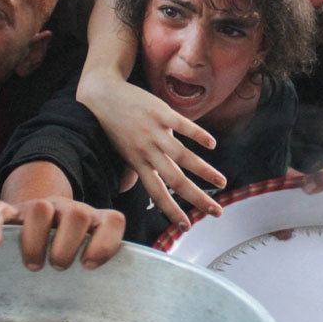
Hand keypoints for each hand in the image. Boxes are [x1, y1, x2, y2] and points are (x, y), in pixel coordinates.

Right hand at [0, 197, 124, 269]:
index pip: (112, 221)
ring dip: (36, 239)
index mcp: (94, 222)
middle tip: (58, 268)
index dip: (104, 244)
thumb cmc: (66, 254)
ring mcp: (40, 208)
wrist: (40, 224)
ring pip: (40, 208)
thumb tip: (94, 315)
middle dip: (68, 245)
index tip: (88, 266)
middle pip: (76, 214)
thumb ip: (94, 276)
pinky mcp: (12, 212)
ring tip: (34, 265)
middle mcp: (69, 210)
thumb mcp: (83, 260)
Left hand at [77, 76, 224, 228]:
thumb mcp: (119, 152)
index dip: (172, 211)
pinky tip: (211, 144)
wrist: (102, 95)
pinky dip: (198, 134)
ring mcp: (155, 132)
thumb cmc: (111, 125)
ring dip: (204, 171)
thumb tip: (124, 189)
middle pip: (175, 180)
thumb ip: (127, 171)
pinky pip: (182, 125)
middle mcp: (147, 151)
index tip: (187, 226)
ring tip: (221, 182)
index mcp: (138, 163)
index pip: (157, 193)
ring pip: (182, 156)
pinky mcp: (161, 112)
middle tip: (215, 212)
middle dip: (197, 198)